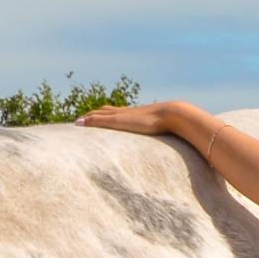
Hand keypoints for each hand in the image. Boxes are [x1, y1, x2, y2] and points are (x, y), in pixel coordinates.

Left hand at [80, 99, 208, 139]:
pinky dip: (89, 121)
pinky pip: (100, 119)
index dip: (106, 115)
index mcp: (137, 117)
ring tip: (76, 122)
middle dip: (93, 115)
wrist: (178, 115)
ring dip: (87, 118)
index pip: (117, 113)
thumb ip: (173, 138)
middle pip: (105, 112)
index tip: (96, 118)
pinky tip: (78, 124)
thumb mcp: (171, 133)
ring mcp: (124, 117)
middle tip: (80, 120)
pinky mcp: (121, 121)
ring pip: (100, 115)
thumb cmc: (177, 126)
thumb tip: (183, 146)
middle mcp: (129, 114)